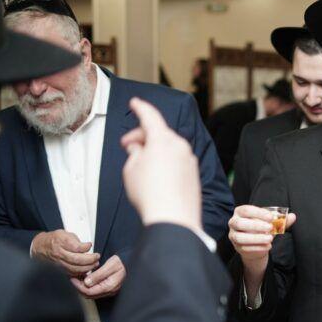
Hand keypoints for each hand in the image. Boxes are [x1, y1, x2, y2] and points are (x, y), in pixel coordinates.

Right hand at [31, 229, 99, 276]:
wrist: (40, 247)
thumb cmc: (55, 239)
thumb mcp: (65, 233)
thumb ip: (77, 240)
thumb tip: (88, 246)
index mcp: (60, 241)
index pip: (75, 247)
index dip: (85, 247)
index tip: (90, 245)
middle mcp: (59, 253)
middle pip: (76, 259)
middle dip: (90, 260)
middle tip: (97, 257)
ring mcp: (58, 262)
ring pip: (74, 268)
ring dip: (87, 267)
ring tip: (95, 264)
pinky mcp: (59, 269)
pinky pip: (72, 273)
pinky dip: (81, 272)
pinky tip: (87, 269)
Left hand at [70, 254, 125, 298]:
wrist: (129, 262)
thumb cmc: (121, 263)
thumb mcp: (110, 265)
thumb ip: (98, 275)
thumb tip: (87, 282)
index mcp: (109, 286)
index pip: (89, 291)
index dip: (78, 285)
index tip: (73, 278)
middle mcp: (109, 291)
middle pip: (88, 294)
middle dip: (79, 287)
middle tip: (73, 277)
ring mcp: (108, 291)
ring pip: (91, 293)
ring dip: (82, 286)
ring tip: (78, 277)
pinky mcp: (107, 288)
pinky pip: (94, 290)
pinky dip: (87, 285)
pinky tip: (85, 278)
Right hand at [120, 97, 202, 235]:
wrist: (173, 218)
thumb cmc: (149, 193)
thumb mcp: (131, 169)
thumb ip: (135, 152)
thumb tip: (139, 147)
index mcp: (163, 139)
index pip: (150, 116)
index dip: (141, 108)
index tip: (135, 102)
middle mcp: (180, 146)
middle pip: (159, 133)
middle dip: (142, 136)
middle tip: (127, 146)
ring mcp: (189, 159)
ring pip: (169, 147)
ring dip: (154, 150)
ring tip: (139, 165)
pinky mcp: (194, 173)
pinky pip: (177, 160)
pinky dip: (165, 161)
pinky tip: (155, 176)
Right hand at [228, 205, 295, 299]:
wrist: (256, 244)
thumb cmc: (262, 228)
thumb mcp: (271, 222)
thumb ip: (281, 220)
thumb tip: (292, 216)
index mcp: (241, 212)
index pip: (246, 210)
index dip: (258, 213)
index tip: (271, 217)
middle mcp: (234, 222)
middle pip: (240, 223)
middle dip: (256, 225)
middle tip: (270, 228)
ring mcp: (233, 235)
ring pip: (240, 237)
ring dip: (256, 238)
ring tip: (270, 238)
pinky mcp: (237, 246)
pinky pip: (245, 248)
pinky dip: (258, 247)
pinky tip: (268, 246)